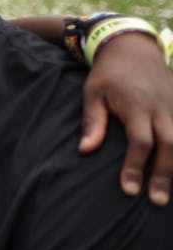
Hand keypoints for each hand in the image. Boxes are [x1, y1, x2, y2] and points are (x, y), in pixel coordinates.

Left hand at [79, 31, 172, 205]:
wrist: (133, 48)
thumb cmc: (108, 74)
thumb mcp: (92, 92)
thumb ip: (92, 121)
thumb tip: (85, 150)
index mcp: (137, 106)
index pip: (139, 142)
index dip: (134, 166)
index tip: (128, 190)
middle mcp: (161, 108)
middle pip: (169, 145)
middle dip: (163, 174)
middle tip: (157, 201)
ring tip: (170, 193)